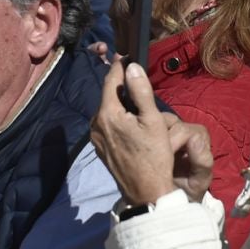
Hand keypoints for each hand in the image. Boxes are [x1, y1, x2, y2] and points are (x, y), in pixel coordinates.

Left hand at [90, 59, 214, 207]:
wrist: (146, 192)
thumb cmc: (154, 157)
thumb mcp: (153, 121)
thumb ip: (141, 91)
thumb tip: (132, 67)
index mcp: (107, 114)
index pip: (111, 81)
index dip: (120, 67)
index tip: (127, 56)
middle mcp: (96, 124)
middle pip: (109, 96)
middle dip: (123, 88)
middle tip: (139, 82)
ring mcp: (95, 138)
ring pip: (108, 111)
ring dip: (122, 104)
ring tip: (140, 104)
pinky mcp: (99, 148)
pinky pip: (108, 124)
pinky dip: (118, 118)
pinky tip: (133, 124)